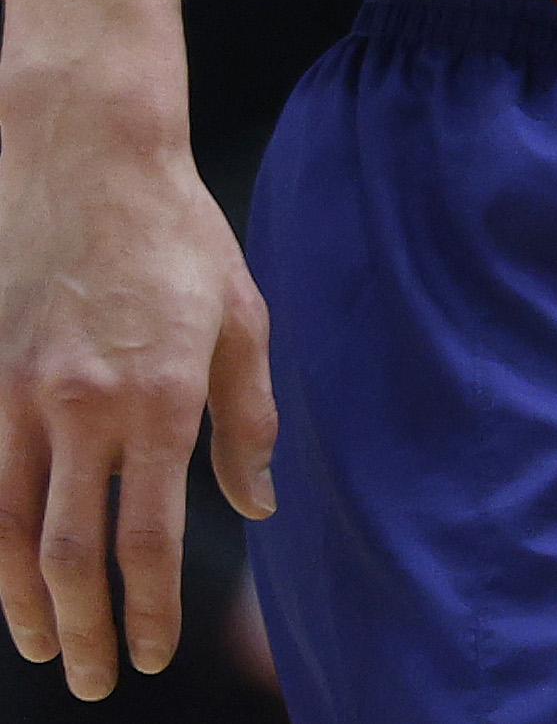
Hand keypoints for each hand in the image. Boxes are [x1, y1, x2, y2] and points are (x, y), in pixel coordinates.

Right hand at [0, 93, 276, 701]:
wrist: (84, 158)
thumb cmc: (176, 235)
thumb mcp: (240, 318)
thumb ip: (246, 419)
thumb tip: (258, 505)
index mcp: (159, 396)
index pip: (146, 535)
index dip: (148, 607)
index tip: (151, 653)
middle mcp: (83, 406)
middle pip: (69, 552)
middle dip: (83, 628)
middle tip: (95, 682)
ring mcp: (19, 395)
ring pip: (6, 531)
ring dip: (24, 604)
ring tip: (44, 648)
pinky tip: (3, 580)